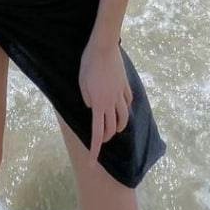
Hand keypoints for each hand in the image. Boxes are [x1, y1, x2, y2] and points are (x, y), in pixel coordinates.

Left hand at [78, 36, 133, 162]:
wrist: (103, 47)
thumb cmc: (88, 63)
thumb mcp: (81, 82)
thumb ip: (87, 98)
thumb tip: (93, 107)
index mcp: (98, 104)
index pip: (97, 132)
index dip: (95, 149)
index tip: (93, 162)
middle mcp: (111, 102)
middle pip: (112, 127)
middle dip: (107, 137)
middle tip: (101, 140)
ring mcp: (120, 93)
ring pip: (124, 117)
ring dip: (119, 126)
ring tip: (116, 129)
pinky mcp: (125, 84)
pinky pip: (127, 100)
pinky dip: (125, 107)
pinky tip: (123, 106)